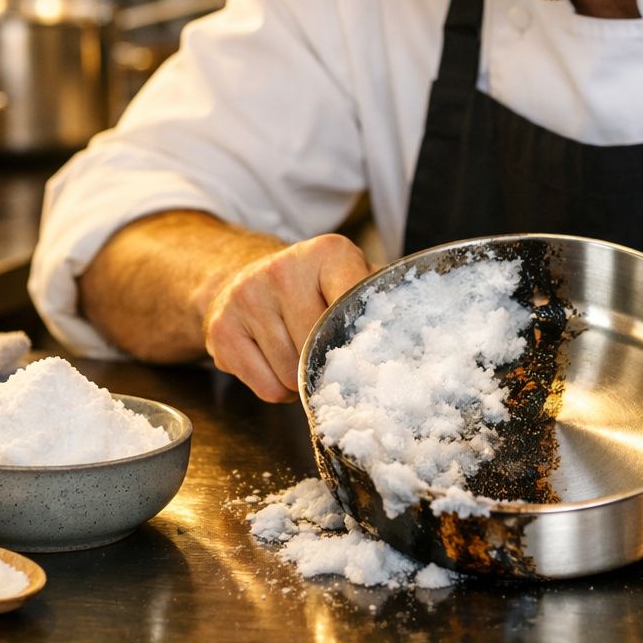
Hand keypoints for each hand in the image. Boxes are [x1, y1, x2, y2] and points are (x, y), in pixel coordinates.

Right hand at [201, 234, 372, 401]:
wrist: (246, 278)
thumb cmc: (312, 288)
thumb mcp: (351, 279)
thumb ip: (381, 299)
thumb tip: (421, 333)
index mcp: (328, 253)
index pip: (356, 306)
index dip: (364, 340)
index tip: (368, 350)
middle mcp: (282, 268)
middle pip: (322, 349)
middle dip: (329, 364)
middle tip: (328, 355)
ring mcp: (247, 297)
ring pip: (293, 374)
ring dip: (303, 381)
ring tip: (300, 356)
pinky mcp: (221, 329)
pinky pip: (266, 388)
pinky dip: (278, 389)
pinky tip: (277, 363)